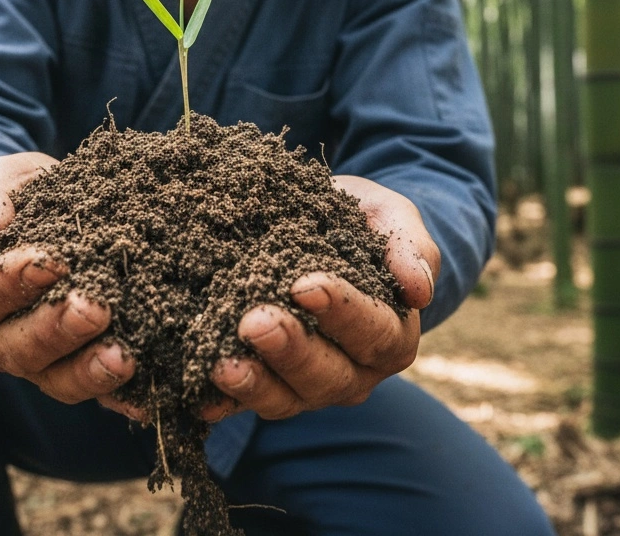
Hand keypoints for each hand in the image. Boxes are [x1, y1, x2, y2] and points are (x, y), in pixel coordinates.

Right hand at [0, 153, 136, 409]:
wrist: (43, 215)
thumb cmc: (16, 201)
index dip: (14, 281)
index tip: (51, 261)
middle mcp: (1, 338)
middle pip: (21, 348)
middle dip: (58, 331)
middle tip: (95, 309)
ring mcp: (43, 362)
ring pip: (61, 379)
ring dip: (91, 370)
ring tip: (124, 357)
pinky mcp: (84, 370)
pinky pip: (105, 394)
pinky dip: (128, 397)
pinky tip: (152, 394)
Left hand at [210, 175, 439, 419]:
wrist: (322, 225)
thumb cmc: (360, 221)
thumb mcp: (390, 216)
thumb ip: (409, 245)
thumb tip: (419, 289)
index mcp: (391, 333)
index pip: (372, 330)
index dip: (340, 311)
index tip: (305, 284)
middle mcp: (353, 370)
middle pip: (326, 375)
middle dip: (289, 351)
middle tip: (254, 322)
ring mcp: (307, 384)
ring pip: (284, 398)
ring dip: (253, 384)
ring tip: (221, 363)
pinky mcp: (266, 384)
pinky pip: (243, 404)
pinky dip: (221, 403)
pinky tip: (199, 395)